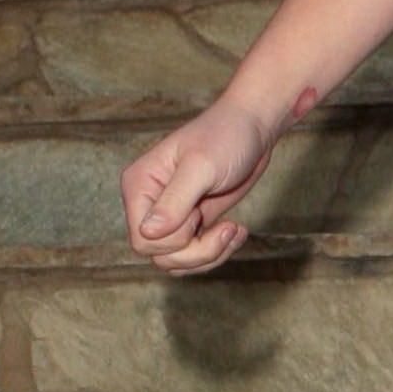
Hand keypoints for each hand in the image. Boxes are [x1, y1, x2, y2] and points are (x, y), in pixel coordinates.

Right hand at [120, 90, 299, 275]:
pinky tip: (236, 231)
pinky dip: (217, 251)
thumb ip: (174, 201)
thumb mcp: (202, 167)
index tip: (199, 212)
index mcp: (139, 185)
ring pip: (176, 261)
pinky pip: (193, 256)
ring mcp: (170, 215)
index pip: (142, 240)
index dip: (175, 238)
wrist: (253, 129)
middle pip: (160, 255)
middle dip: (197, 251)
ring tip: (234, 231)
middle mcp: (148, 203)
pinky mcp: (191, 223)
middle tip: (227, 227)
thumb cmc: (226, 137)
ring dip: (210, 254)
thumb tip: (148, 233)